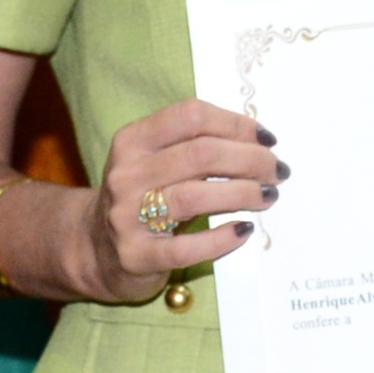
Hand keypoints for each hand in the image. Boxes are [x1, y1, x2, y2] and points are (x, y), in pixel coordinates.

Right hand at [74, 100, 281, 301]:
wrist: (96, 249)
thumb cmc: (141, 199)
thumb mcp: (154, 161)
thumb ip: (194, 146)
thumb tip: (260, 142)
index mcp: (133, 141)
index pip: (191, 116)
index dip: (236, 123)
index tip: (267, 139)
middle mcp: (126, 174)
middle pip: (201, 154)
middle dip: (250, 160)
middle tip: (277, 171)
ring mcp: (126, 216)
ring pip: (195, 196)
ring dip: (243, 193)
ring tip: (269, 196)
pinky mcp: (136, 256)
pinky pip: (187, 247)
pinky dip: (222, 238)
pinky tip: (243, 230)